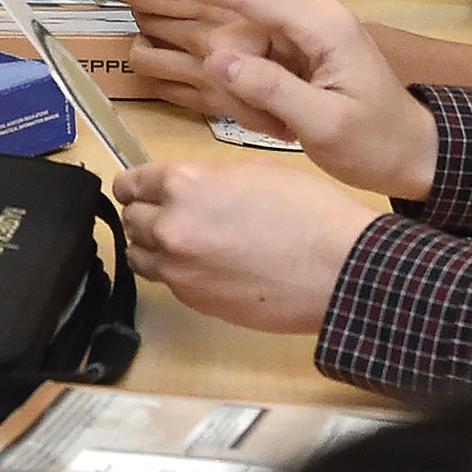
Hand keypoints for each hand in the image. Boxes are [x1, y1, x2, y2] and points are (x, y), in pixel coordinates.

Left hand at [109, 157, 382, 335]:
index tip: (139, 190)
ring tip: (181, 242)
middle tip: (169, 214)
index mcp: (184, 184)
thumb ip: (208, 179)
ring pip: (139, 254)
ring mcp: (179, 268)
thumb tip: (188, 190)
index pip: (132, 183)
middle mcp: (171, 225)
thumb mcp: (255, 172)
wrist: (339, 269)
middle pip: (132, 219)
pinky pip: (166, 281)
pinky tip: (204, 265)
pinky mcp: (193, 299)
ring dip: (153, 246)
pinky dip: (176, 272)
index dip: (136, 186)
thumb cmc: (310, 213)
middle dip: (146, 214)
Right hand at [125, 0, 439, 198]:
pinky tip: (282, 125)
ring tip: (286, 129)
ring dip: (251, 102)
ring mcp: (300, 40)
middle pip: (238, 38)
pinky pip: (250, 74)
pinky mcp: (294, 59)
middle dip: (240, 87)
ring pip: (239, 60)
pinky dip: (256, 105)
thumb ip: (271, 90)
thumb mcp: (326, 124)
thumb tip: (219, 60)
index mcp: (322, 25)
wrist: (412, 156)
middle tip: (273, 127)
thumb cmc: (379, 141)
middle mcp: (309, 21)